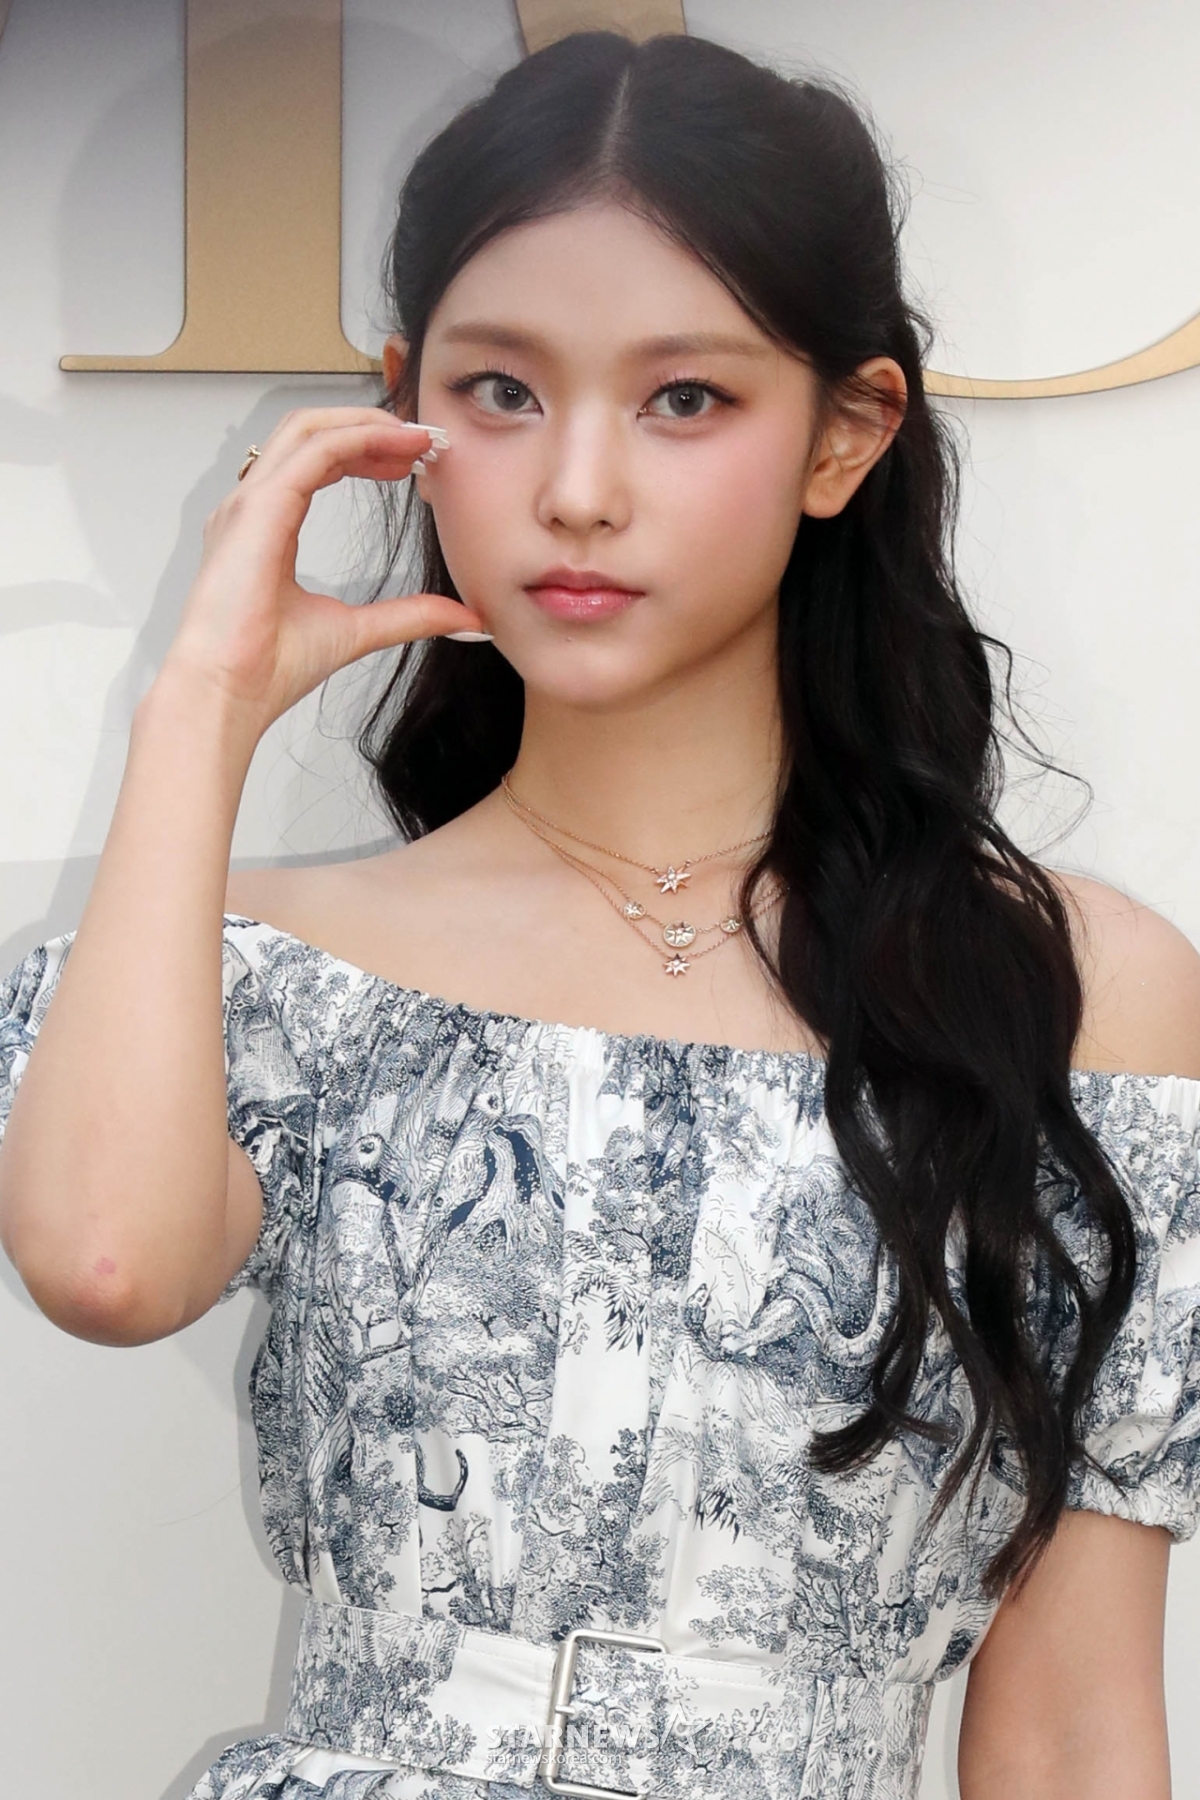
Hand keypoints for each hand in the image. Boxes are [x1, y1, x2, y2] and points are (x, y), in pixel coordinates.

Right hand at [158, 407, 484, 731]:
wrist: (227, 693)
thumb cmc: (265, 669)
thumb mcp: (357, 630)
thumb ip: (408, 615)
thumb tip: (465, 619)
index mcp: (267, 525)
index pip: (316, 460)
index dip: (367, 449)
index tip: (415, 460)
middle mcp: (252, 505)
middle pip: (310, 431)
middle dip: (369, 425)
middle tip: (424, 439)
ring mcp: (249, 502)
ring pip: (308, 427)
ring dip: (366, 424)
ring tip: (417, 438)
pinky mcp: (257, 510)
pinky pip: (313, 452)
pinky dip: (357, 439)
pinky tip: (397, 449)